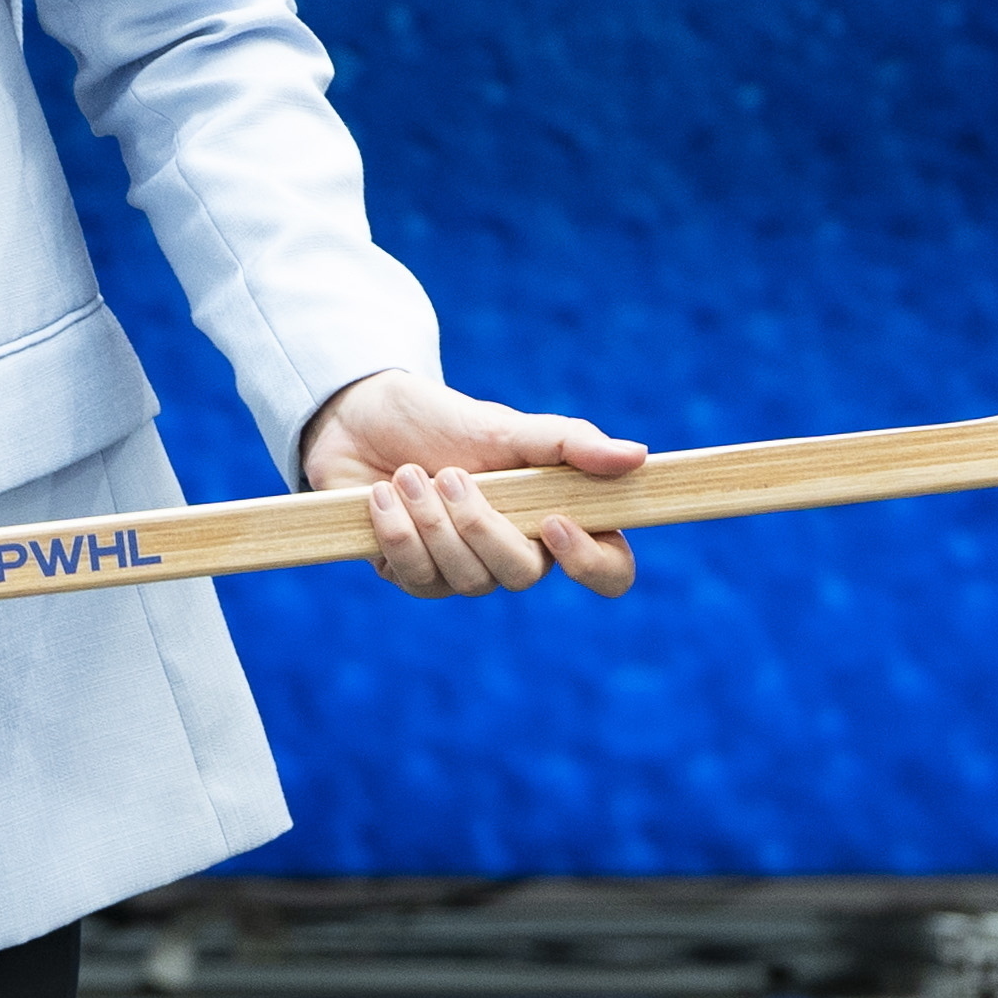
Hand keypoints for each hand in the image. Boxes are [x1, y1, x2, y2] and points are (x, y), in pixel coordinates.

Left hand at [301, 370, 642, 598]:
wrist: (359, 416)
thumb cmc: (441, 420)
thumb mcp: (504, 425)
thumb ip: (568, 442)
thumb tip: (637, 456)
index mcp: (555, 518)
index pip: (608, 571)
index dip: (592, 564)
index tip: (553, 523)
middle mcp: (513, 552)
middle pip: (522, 576)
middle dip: (478, 526)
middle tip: (447, 474)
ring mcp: (461, 569)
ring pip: (465, 580)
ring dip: (430, 522)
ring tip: (407, 474)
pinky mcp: (409, 572)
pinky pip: (414, 578)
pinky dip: (395, 532)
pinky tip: (379, 495)